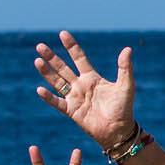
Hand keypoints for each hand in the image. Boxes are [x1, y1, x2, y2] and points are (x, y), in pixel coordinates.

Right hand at [34, 33, 135, 152]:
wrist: (119, 130)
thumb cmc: (124, 108)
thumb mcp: (126, 86)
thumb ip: (125, 68)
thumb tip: (127, 49)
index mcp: (92, 78)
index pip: (79, 58)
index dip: (71, 47)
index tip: (62, 34)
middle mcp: (81, 86)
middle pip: (63, 68)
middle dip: (52, 57)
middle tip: (40, 46)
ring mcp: (74, 97)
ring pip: (57, 82)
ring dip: (47, 72)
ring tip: (37, 60)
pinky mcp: (71, 110)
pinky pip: (57, 102)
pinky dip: (49, 97)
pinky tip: (40, 89)